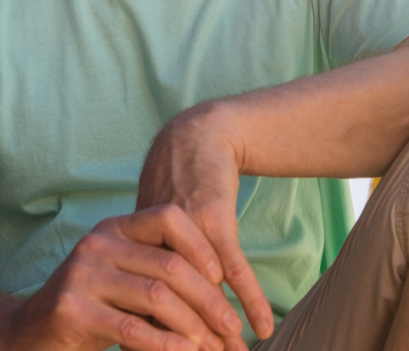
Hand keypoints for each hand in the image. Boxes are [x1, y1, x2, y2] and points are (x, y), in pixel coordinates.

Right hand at [1, 206, 241, 350]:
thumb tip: (222, 285)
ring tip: (214, 345)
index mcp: (116, 227)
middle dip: (207, 298)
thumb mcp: (126, 277)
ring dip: (192, 325)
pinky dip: (165, 342)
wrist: (30, 334)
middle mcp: (99, 243)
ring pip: (156, 297)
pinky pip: (131, 327)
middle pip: (170, 265)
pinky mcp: (72, 309)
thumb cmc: (94, 305)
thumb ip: (161, 271)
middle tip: (231, 326)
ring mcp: (83, 274)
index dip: (201, 245)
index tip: (224, 276)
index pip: (169, 219)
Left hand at [136, 103, 273, 346]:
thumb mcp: (155, 224)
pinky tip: (262, 325)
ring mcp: (188, 238)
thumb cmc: (176, 185)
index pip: (147, 312)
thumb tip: (151, 304)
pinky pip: (236, 270)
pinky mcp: (217, 225)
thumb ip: (152, 261)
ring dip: (225, 330)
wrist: (196, 139)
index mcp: (139, 255)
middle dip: (197, 347)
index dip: (163, 346)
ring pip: (207, 296)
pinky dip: (250, 299)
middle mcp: (158, 250)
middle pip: (177, 312)